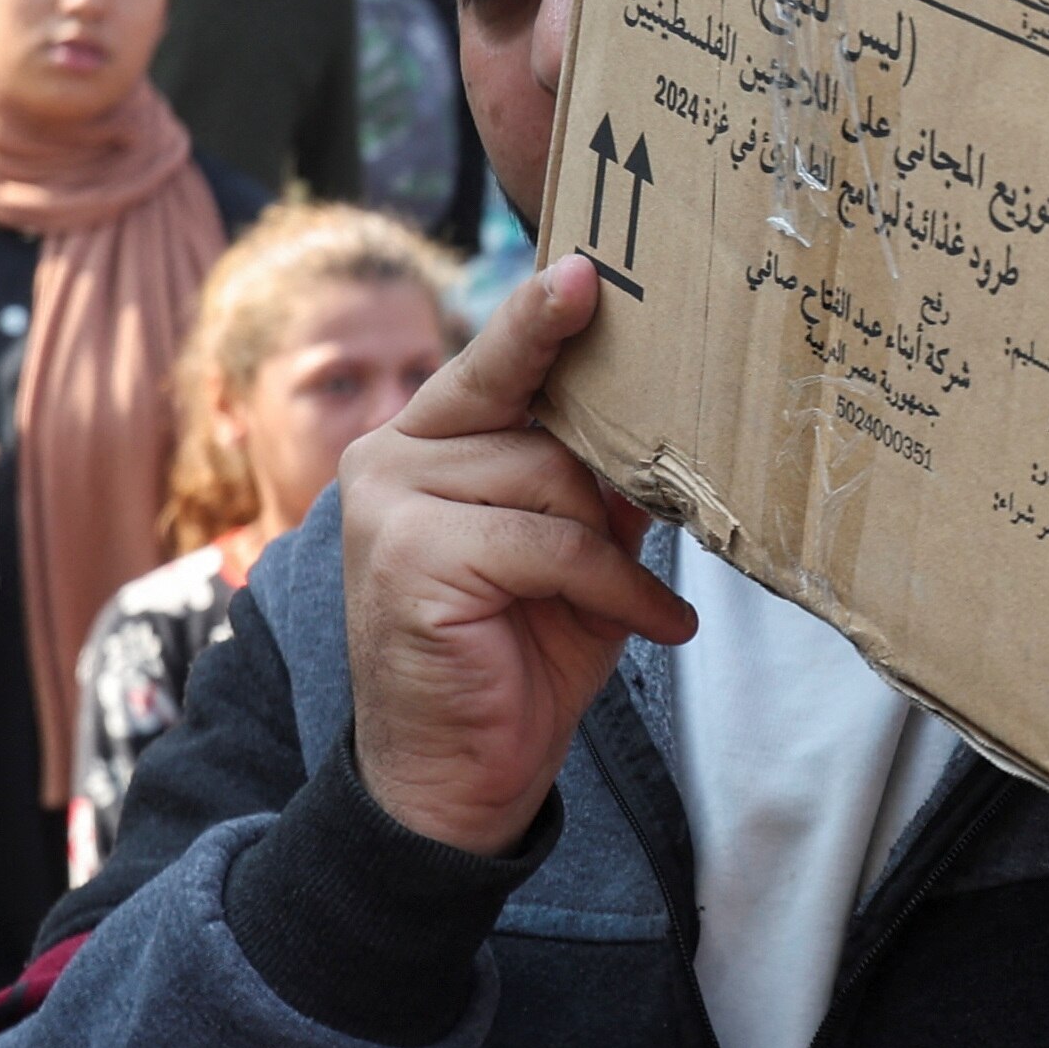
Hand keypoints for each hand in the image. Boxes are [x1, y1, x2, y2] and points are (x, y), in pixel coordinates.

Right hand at [339, 255, 694, 854]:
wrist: (457, 776)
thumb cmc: (519, 654)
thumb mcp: (573, 552)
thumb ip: (593, 483)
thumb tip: (660, 425)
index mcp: (421, 443)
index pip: (494, 367)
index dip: (541, 320)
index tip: (588, 272)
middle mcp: (389, 458)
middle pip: (542, 425)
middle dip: (607, 485)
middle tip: (642, 533)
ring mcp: (388, 505)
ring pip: (551, 481)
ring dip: (612, 550)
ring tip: (635, 605)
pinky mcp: (409, 558)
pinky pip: (550, 544)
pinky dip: (612, 588)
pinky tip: (651, 625)